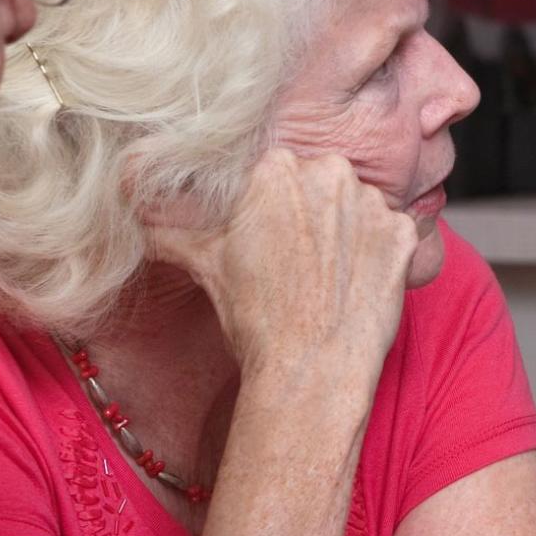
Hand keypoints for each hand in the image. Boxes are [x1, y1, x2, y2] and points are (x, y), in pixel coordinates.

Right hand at [144, 147, 418, 396]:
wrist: (311, 367)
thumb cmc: (257, 317)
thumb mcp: (203, 263)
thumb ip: (166, 227)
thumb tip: (131, 211)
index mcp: (276, 168)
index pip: (278, 172)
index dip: (276, 207)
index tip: (276, 236)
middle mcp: (329, 173)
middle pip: (323, 183)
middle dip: (315, 214)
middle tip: (301, 260)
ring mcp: (373, 203)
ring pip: (360, 207)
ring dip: (349, 233)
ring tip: (328, 276)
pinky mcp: (404, 234)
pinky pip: (394, 233)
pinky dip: (380, 255)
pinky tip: (358, 284)